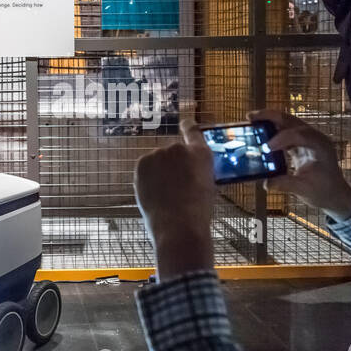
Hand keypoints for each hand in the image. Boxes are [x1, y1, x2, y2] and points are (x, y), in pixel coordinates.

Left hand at [133, 119, 215, 279]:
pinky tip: (155, 194)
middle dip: (172, 165)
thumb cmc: (197, 213)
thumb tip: (188, 169)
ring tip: (166, 195)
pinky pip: (145, 168)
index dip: (188, 127)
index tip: (185, 124)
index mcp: (201, 153)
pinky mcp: (142, 162)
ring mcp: (159, 154)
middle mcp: (180, 148)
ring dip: (159, 172)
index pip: (192, 130)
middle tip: (174, 187)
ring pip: (158, 161)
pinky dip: (148, 178)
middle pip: (173, 152)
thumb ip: (197, 170)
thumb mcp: (207, 185)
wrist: (179, 226)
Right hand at [249, 109, 350, 219]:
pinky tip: (259, 132)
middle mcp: (315, 137)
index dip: (282, 138)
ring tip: (251, 119)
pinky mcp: (301, 142)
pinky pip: (285, 130)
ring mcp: (309, 138)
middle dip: (271, 116)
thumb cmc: (324, 191)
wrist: (334, 194)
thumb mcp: (304, 190)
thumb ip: (286, 185)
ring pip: (288, 122)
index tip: (266, 148)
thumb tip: (266, 183)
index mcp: (321, 146)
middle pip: (292, 120)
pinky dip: (272, 129)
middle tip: (251, 117)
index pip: (300, 134)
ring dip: (269, 120)